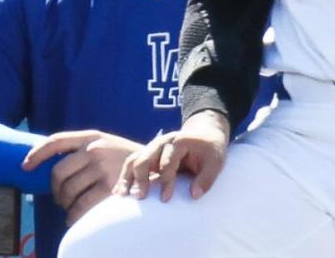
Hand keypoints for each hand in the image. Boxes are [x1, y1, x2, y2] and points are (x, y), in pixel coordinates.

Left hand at [23, 130, 137, 225]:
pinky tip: (75, 217)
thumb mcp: (108, 146)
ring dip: (65, 204)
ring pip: (67, 191)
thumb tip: (50, 167)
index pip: (57, 140)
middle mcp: (96, 149)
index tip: (25, 166)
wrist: (158, 171)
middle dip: (56, 190)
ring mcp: (102, 167)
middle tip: (63, 198)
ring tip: (72, 207)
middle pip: (57, 173)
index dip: (37, 153)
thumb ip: (84, 151)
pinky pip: (80, 206)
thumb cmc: (126, 162)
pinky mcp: (109, 187)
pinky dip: (73, 216)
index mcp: (93, 136)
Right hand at [114, 110, 229, 201]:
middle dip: (142, 178)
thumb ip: (206, 178)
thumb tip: (194, 195)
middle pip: (145, 158)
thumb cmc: (210, 150)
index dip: (166, 181)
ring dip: (127, 178)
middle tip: (142, 197)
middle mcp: (162, 142)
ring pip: (134, 160)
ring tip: (122, 195)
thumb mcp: (216, 161)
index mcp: (179, 141)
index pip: (167, 162)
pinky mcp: (149, 155)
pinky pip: (132, 163)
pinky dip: (124, 177)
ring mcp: (153, 148)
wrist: (205, 135)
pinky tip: (118, 192)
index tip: (165, 199)